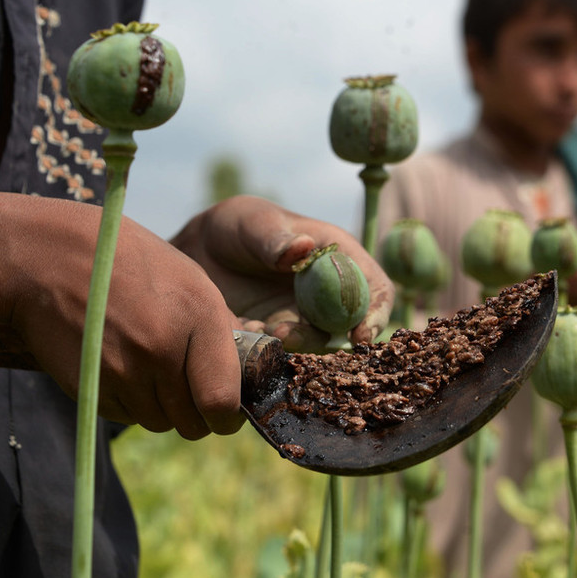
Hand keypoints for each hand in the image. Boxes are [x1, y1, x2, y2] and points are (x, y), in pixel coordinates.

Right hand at [0, 193, 245, 438]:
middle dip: (198, 416)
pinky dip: (133, 404)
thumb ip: (220, 328)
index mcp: (200, 317)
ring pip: (160, 423)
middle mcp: (164, 350)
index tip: (227, 414)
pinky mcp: (93, 388)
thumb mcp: (190, 281)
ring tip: (154, 371)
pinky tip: (125, 368)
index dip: (228, 417)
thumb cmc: (131, 264)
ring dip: (164, 409)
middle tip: (192, 395)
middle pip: (193, 422)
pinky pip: (127, 416)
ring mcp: (125, 372)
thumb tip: (244, 374)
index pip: (223, 400)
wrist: (52, 260)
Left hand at [171, 195, 393, 351]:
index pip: (375, 289)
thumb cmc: (238, 226)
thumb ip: (275, 239)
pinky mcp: (280, 337)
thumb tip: (303, 248)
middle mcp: (330, 294)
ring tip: (257, 329)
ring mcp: (305, 318)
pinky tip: (240, 331)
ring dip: (291, 345)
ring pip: (314, 345)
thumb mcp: (254, 223)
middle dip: (323, 337)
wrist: (201, 251)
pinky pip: (282, 354)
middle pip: (348, 326)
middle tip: (287, 335)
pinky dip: (264, 351)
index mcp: (340, 258)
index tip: (360, 333)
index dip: (376, 312)